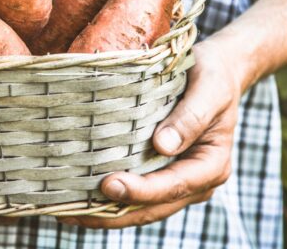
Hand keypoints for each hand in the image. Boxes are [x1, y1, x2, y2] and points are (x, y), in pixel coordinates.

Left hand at [59, 39, 242, 228]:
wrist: (217, 73)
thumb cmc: (213, 77)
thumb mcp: (209, 89)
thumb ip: (191, 117)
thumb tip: (162, 146)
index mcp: (211, 165)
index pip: (174, 186)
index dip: (142, 191)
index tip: (110, 185)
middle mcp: (195, 181)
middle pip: (153, 208)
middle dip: (115, 212)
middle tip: (75, 210)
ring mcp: (177, 181)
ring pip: (141, 208)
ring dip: (106, 212)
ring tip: (68, 212)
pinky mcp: (160, 173)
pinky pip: (136, 194)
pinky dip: (110, 199)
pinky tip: (80, 198)